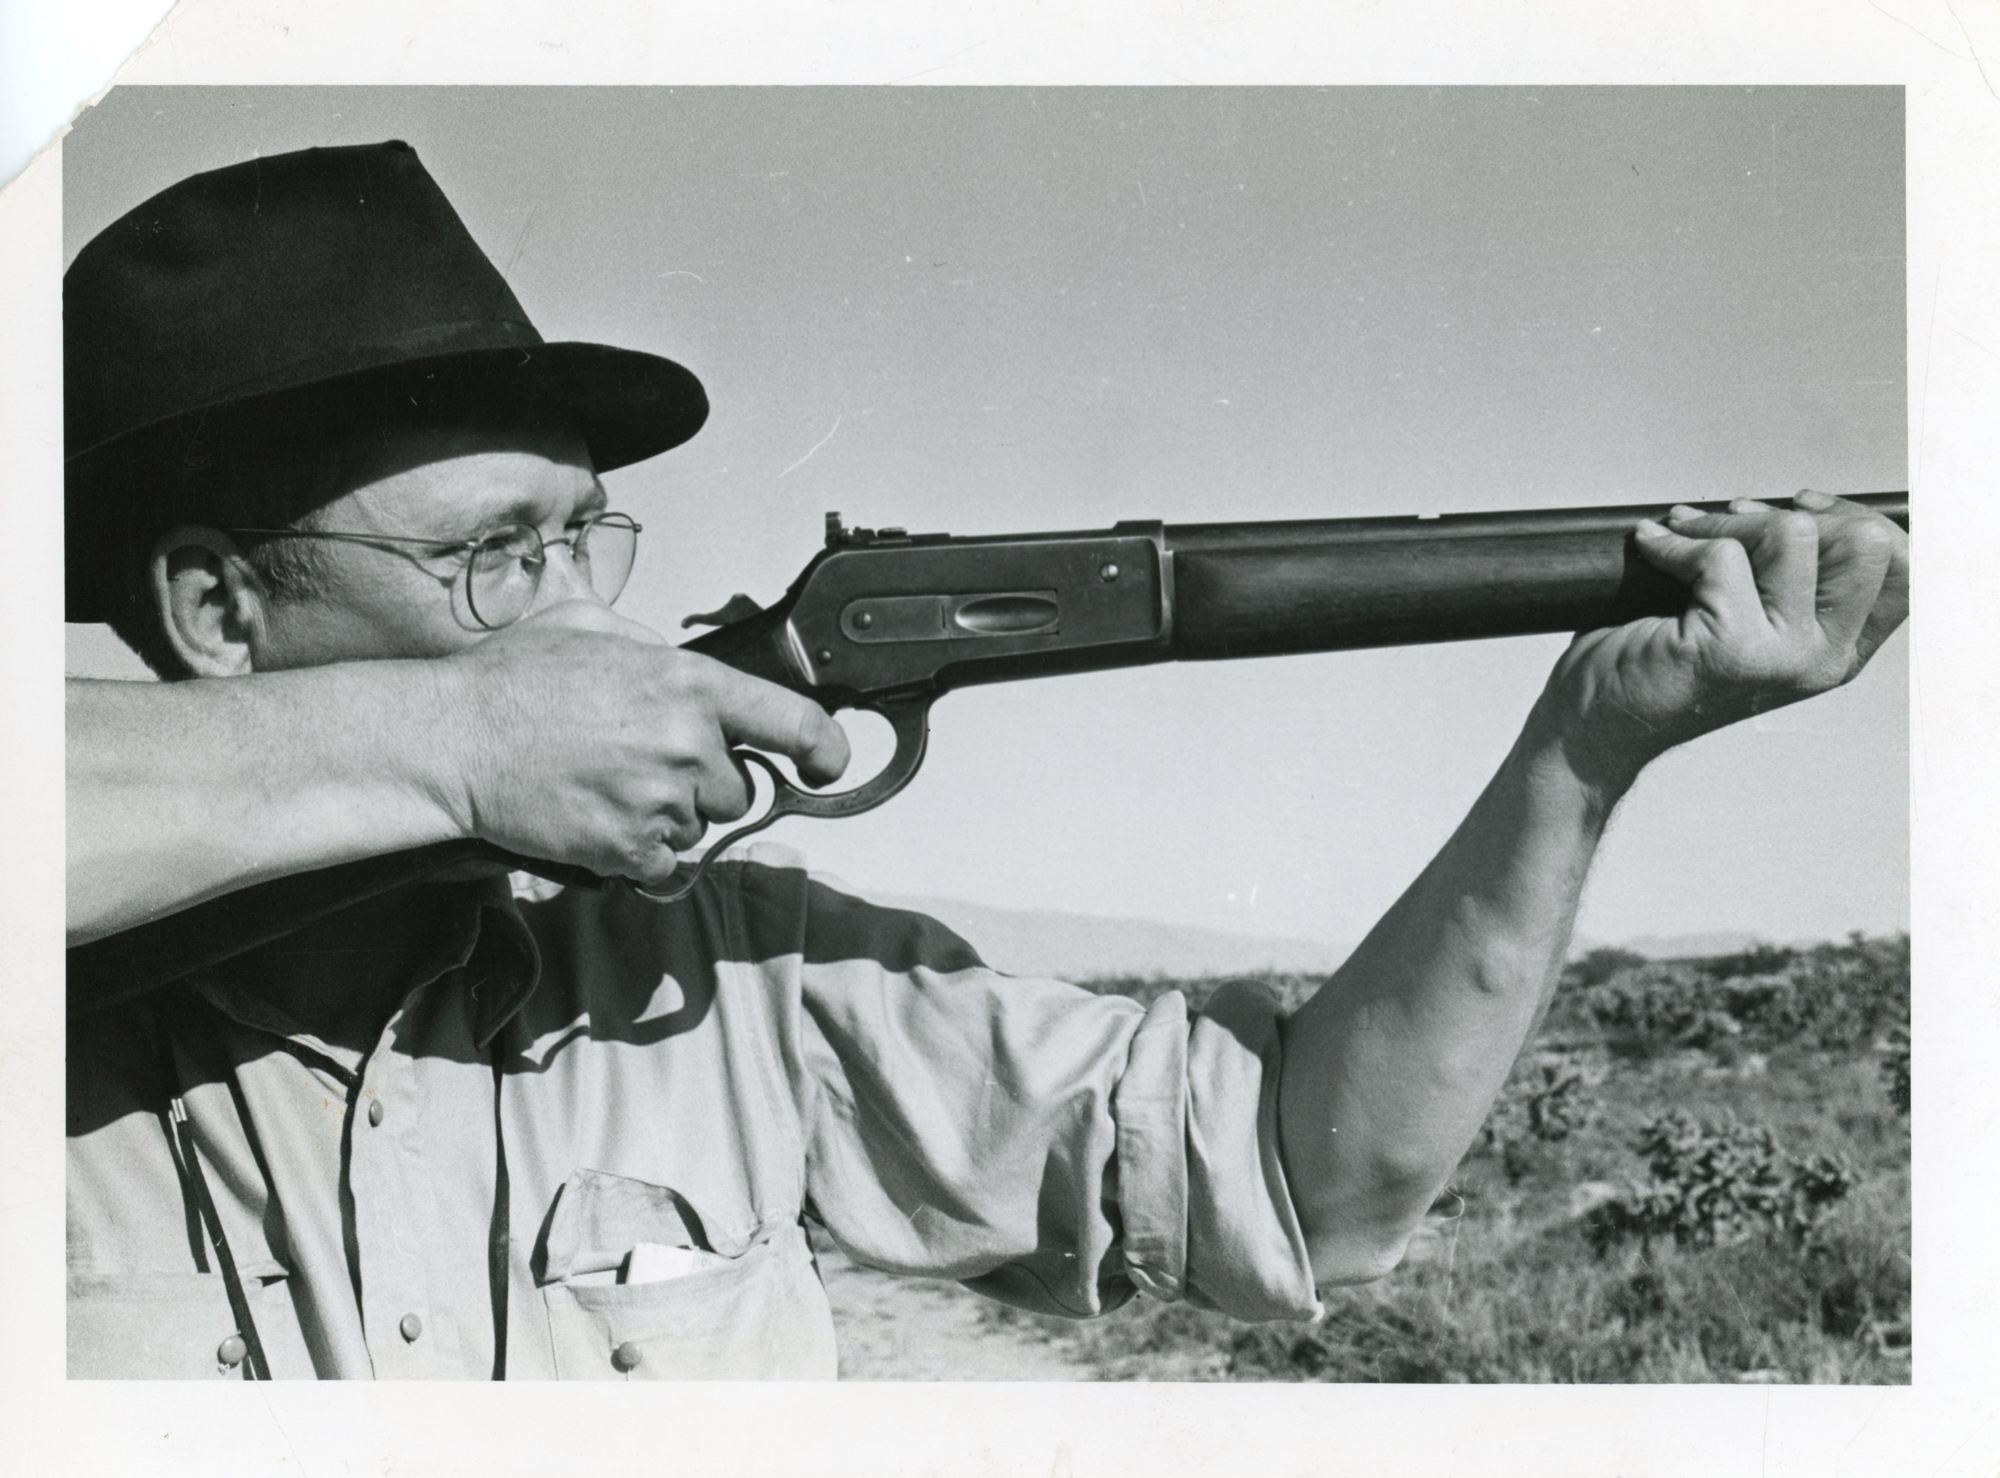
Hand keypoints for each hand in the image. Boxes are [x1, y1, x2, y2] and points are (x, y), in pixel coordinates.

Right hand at [433, 599, 850, 889]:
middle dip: (702, 785)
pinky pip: (662, 865)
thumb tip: (684, 672)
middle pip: (738, 792)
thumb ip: (653, 648)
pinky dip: (636, 852)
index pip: (793, 722)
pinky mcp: (629, 850)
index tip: (826, 764)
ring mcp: (660, 803)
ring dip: (666, 819)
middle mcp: (688, 746)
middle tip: (638, 763)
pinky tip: (594, 816)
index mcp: (689, 685)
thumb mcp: (592, 628)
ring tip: (605, 786)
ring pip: (698, 830)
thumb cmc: (510, 682)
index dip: (824, 748)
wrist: (452, 740)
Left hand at [1532, 489, 1907, 791]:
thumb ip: (1793, 581)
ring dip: (1727, 522)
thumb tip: (1800, 505)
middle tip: (1734, 522)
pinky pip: (1720, 555)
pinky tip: (1651, 548)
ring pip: (1794, 537)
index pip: (1900, 565)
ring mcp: (1783, 657)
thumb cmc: (1659, 665)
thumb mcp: (1748, 620)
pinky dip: (1675, 540)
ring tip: (1683, 535)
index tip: (1802, 508)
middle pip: (1865, 543)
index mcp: (1840, 650)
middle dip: (1792, 514)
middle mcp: (1825, 659)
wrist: (1594, 726)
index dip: (1853, 519)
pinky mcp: (1731, 648)